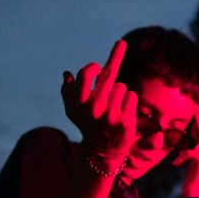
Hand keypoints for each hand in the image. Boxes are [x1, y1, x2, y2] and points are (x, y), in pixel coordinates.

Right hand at [61, 40, 137, 167]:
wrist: (102, 152)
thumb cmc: (88, 124)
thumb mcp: (74, 110)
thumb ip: (68, 92)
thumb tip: (66, 74)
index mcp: (79, 104)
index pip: (85, 75)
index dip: (92, 67)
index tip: (98, 66)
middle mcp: (94, 108)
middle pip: (108, 74)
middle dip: (116, 56)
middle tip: (122, 46)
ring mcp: (110, 115)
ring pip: (121, 86)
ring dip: (119, 92)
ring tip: (113, 107)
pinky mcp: (125, 121)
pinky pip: (131, 96)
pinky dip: (129, 101)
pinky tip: (122, 112)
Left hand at [173, 105, 198, 197]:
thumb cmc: (192, 182)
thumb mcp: (194, 163)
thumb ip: (194, 149)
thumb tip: (186, 134)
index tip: (194, 110)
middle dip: (197, 119)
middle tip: (191, 107)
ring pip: (198, 138)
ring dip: (184, 138)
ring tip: (174, 137)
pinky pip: (190, 150)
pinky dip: (181, 155)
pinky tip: (175, 163)